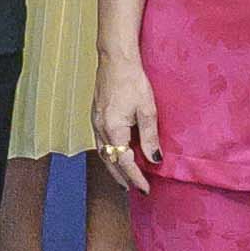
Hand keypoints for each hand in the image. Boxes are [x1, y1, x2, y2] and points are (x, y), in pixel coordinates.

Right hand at [91, 52, 162, 195]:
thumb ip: (150, 137)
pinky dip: (108, 154)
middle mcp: (100, 128)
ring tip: (123, 178)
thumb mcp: (147, 110)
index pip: (124, 161)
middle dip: (121, 177)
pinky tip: (114, 154)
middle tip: (132, 190)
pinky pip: (99, 142)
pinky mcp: (95, 116)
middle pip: (109, 161)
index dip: (135, 177)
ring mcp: (95, 122)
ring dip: (112, 168)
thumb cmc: (132, 81)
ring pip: (102, 153)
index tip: (145, 189)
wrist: (115, 60)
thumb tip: (154, 159)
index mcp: (113, 128)